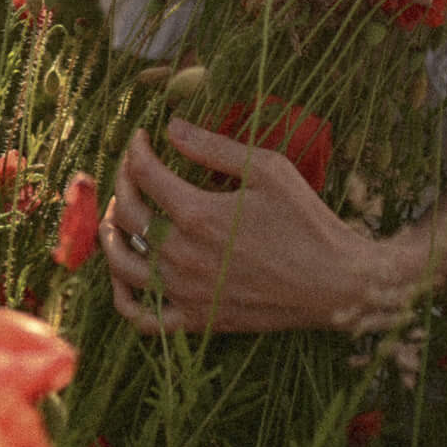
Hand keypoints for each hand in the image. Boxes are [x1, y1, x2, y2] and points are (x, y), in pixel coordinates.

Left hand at [98, 118, 417, 334]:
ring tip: (116, 216)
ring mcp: (186, 292)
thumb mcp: (268, 169)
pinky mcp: (197, 320)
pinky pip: (142, 318)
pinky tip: (125, 277)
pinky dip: (123, 298)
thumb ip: (214, 146)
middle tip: (131, 170)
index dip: (137, 149)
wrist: (337, 283)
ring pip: (121, 265)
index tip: (144, 138)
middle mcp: (182, 255)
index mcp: (198, 214)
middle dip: (121, 183)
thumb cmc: (307, 221)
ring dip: (109, 235)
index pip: (144, 174)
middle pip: (126, 214)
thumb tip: (170, 126)